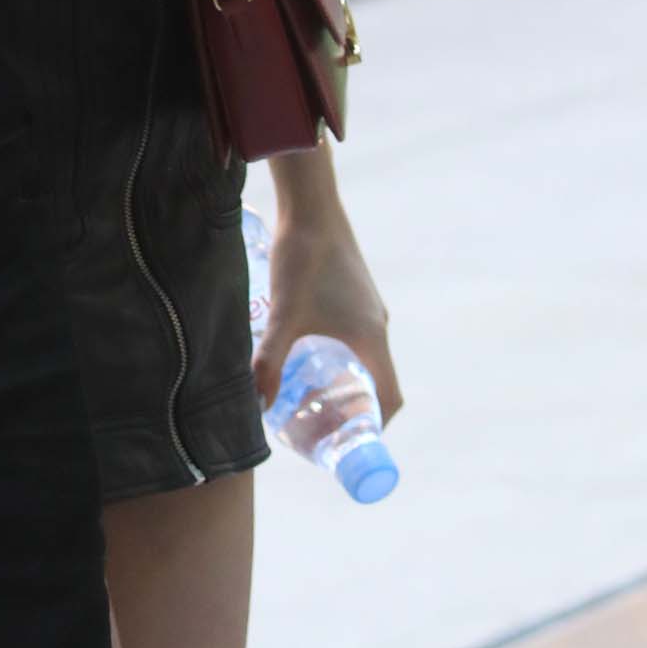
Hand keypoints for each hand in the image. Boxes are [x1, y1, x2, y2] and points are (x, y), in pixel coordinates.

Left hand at [255, 177, 400, 423]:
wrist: (312, 205)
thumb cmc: (303, 260)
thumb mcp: (283, 315)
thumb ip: (268, 361)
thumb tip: (256, 405)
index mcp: (372, 338)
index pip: (390, 396)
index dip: (375, 425)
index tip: (350, 441)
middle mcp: (377, 325)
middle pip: (376, 379)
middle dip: (353, 407)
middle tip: (321, 423)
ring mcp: (367, 306)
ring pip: (364, 355)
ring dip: (344, 378)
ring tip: (308, 392)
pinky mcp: (353, 291)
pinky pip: (355, 334)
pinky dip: (338, 353)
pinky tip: (303, 351)